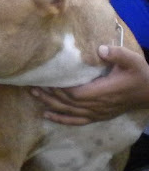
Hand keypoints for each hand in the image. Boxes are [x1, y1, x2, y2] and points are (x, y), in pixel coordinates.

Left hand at [32, 45, 148, 124]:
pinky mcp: (98, 116)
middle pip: (69, 103)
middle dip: (50, 94)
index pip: (77, 93)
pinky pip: (76, 121)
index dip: (61, 89)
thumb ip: (117, 54)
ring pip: (70, 112)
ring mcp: (97, 113)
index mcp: (104, 92)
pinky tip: (47, 115)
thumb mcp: (133, 61)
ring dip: (51, 104)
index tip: (47, 79)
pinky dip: (60, 119)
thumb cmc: (139, 74)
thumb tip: (101, 49)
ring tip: (34, 94)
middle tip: (33, 84)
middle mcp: (98, 106)